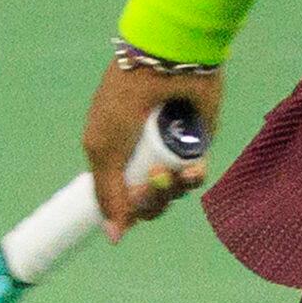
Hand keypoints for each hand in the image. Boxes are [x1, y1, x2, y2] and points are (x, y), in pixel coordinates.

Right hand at [82, 60, 220, 241]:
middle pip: (150, 201)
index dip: (128, 211)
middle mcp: (144, 154)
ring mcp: (172, 149)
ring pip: (175, 192)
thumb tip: (114, 237)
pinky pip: (197, 174)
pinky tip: (190, 170)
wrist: (162, 64)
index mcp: (116, 155)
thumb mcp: (102, 148)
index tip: (128, 214)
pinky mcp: (199, 142)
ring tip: (167, 172)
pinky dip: (194, 177)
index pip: (123, 199)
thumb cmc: (124, 101)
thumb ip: (107, 193)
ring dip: (172, 190)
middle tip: (150, 183)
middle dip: (150, 201)